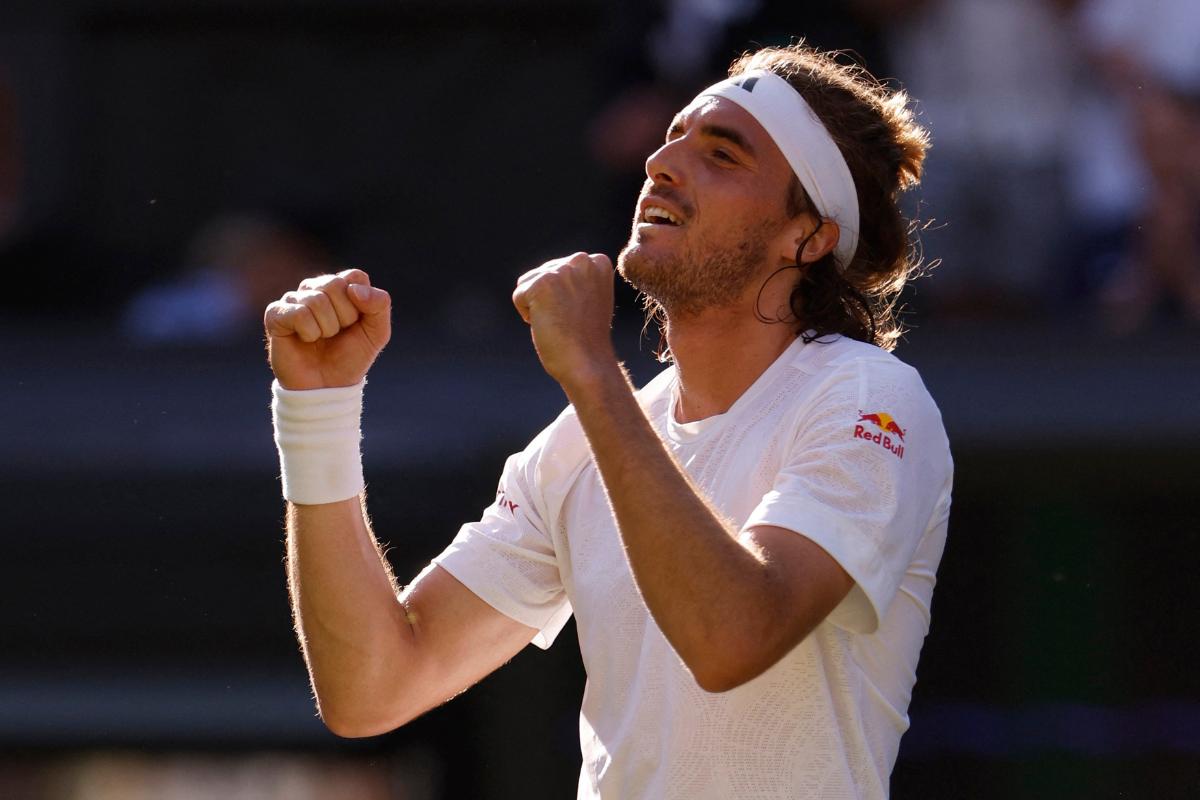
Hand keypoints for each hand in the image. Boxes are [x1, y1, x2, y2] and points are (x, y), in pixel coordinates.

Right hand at [265, 268, 391, 389]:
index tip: (356, 323)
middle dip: (344, 317)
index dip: (361, 304)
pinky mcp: (276, 314)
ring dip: (327, 328)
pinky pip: (299, 313)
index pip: (355, 277)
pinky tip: (306, 340)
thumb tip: (354, 290)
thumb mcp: (377, 333)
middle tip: (337, 334)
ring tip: (322, 339)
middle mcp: (315, 288)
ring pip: (317, 300)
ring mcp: (294, 299)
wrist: (327, 387)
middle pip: (335, 284)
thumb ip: (379, 305)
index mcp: (341, 287)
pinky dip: (309, 333)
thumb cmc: (350, 357)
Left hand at [512, 252, 616, 388]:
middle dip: (549, 300)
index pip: (560, 270)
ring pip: (528, 284)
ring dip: (537, 307)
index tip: (581, 314)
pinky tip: (549, 325)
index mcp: (598, 262)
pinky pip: (519, 297)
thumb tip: (554, 279)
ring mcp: (562, 270)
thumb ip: (576, 281)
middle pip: (542, 274)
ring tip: (560, 322)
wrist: (588, 363)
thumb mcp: (589, 299)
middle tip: (569, 321)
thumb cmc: (587, 339)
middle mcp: (582, 260)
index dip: (564, 297)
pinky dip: (527, 316)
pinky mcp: (542, 284)